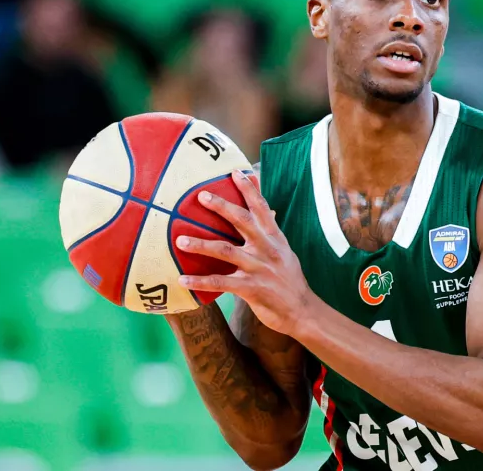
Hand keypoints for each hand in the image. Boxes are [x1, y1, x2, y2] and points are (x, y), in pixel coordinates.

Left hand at [175, 170, 314, 336]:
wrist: (302, 311)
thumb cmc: (290, 280)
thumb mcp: (285, 252)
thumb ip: (272, 233)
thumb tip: (269, 210)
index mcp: (275, 238)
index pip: (262, 208)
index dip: (249, 189)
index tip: (236, 172)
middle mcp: (267, 249)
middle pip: (242, 221)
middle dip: (221, 206)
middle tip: (202, 195)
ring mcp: (259, 269)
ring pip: (225, 251)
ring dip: (201, 245)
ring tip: (180, 240)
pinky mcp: (252, 289)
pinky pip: (220, 283)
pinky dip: (200, 281)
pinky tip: (182, 279)